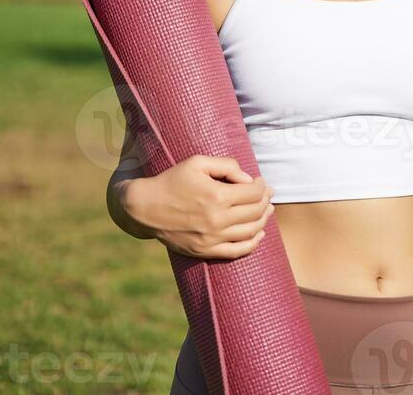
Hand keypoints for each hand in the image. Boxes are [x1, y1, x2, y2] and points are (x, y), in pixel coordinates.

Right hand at [125, 154, 274, 260]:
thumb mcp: (197, 162)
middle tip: (267, 193)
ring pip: (251, 232)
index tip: (260, 181)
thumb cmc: (172, 180)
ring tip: (267, 210)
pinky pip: (237, 251)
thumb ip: (226, 165)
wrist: (145, 208)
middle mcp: (217, 219)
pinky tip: (259, 233)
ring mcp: (212, 238)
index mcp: (216, 196)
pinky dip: (253, 243)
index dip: (261, 185)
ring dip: (264, 219)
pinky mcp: (206, 251)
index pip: (253, 192)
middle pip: (255, 211)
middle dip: (265, 200)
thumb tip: (248, 179)